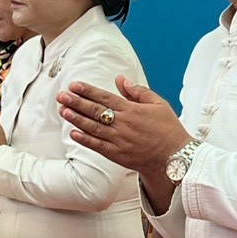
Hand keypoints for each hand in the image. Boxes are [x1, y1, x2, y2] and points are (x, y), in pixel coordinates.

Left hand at [58, 76, 189, 173]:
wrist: (174, 158)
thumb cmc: (168, 129)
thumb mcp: (158, 104)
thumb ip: (138, 91)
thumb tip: (121, 79)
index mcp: (132, 110)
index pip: (105, 97)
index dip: (88, 90)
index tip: (74, 85)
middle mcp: (123, 124)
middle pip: (95, 111)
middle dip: (76, 102)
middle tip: (62, 95)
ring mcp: (119, 140)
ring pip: (93, 127)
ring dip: (76, 119)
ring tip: (63, 110)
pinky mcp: (117, 155)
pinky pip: (97, 146)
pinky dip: (85, 140)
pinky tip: (73, 133)